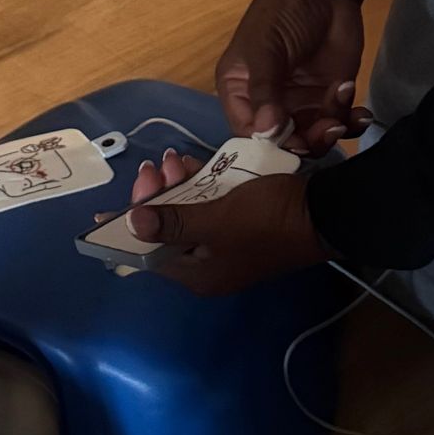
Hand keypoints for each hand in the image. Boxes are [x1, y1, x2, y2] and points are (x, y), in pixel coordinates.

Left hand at [108, 149, 324, 296]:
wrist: (325, 210)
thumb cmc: (266, 218)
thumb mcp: (216, 219)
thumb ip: (172, 222)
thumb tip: (132, 225)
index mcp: (199, 275)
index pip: (149, 255)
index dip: (127, 228)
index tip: (108, 206)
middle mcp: (209, 265)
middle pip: (166, 232)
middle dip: (154, 198)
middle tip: (151, 167)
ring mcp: (226, 245)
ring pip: (186, 215)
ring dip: (174, 187)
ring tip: (172, 159)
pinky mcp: (241, 225)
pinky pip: (207, 207)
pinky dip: (196, 187)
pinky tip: (191, 164)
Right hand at [218, 0, 374, 154]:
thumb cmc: (282, 11)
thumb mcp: (265, 48)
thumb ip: (264, 91)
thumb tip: (266, 132)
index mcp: (240, 91)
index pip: (247, 133)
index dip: (268, 146)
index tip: (293, 144)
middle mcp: (268, 103)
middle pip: (283, 142)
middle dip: (307, 141)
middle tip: (329, 126)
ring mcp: (301, 102)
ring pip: (314, 137)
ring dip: (332, 132)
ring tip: (345, 113)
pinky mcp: (330, 97)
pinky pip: (340, 123)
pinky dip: (351, 123)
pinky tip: (359, 111)